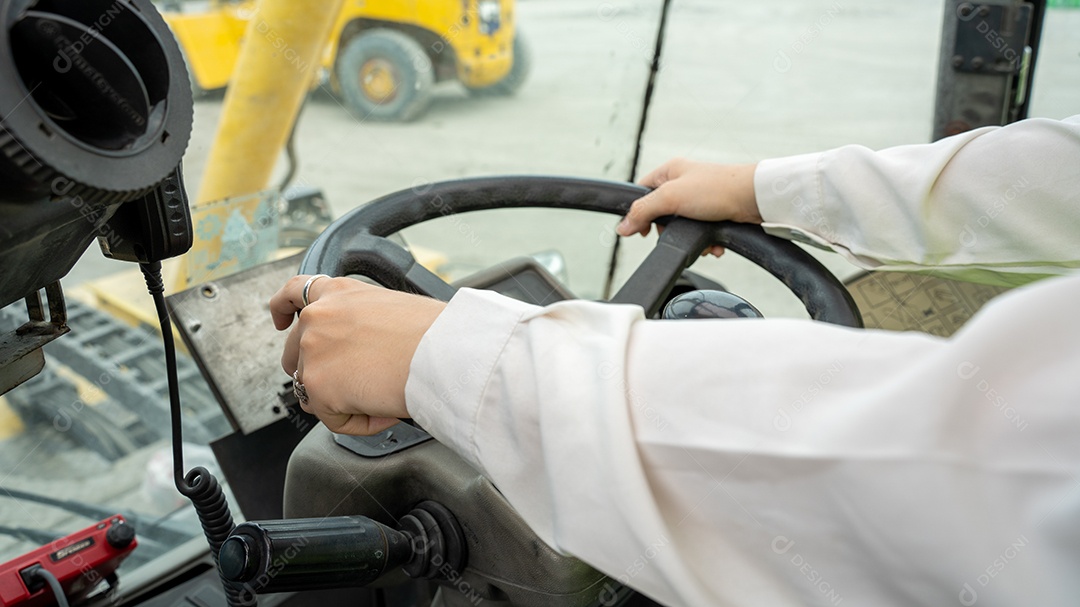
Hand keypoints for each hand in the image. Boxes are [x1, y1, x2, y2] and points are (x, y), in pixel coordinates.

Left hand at [269, 276, 446, 434]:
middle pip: (296, 355)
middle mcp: (318, 317)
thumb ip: (362, 322)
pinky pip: (333, 419)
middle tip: (354, 385)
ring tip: (385, 397)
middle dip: (319, 373)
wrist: (443, 352)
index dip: (282, 307)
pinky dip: (360, 422)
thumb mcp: (392, 309)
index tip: (280, 319)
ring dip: (347, 401)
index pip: (294, 293)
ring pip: (317, 392)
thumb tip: (362, 352)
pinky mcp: (318, 386)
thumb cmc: (435, 333)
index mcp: (338, 292)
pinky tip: (385, 410)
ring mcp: (313, 351)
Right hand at [617, 159, 760, 255]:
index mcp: (669, 171)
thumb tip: (623, 226)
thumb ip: (643, 211)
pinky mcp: (714, 211)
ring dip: (689, 238)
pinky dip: (704, 241)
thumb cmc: (717, 189)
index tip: (643, 230)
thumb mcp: (670, 198)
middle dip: (669, 230)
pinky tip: (711, 244)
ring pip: (681, 225)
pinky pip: (699, 231)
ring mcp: (699, 197)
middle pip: (661, 213)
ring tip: (699, 241)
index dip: (639, 212)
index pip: (642, 192)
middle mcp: (684, 183)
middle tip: (673, 233)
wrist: (753, 199)